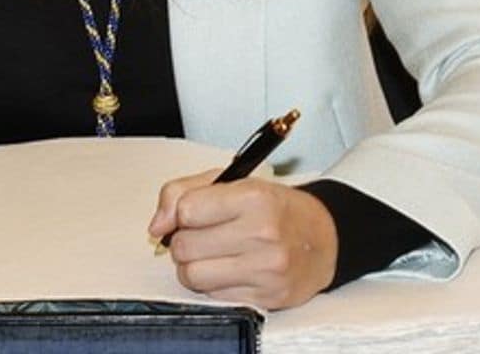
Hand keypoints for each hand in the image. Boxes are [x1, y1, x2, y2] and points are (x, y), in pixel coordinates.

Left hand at [148, 169, 337, 308]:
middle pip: (185, 246)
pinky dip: (214, 284)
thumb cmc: (275, 208)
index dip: (181, 213)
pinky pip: (213, 296)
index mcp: (253, 197)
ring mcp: (266, 269)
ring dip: (194, 267)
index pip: (186, 210)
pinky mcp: (267, 297)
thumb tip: (157, 226)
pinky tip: (231, 270)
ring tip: (212, 254)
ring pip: (193, 276)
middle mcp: (262, 233)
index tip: (191, 214)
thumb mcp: (232, 182)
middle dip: (185, 241)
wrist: (323, 239)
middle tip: (204, 235)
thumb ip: (183, 192)